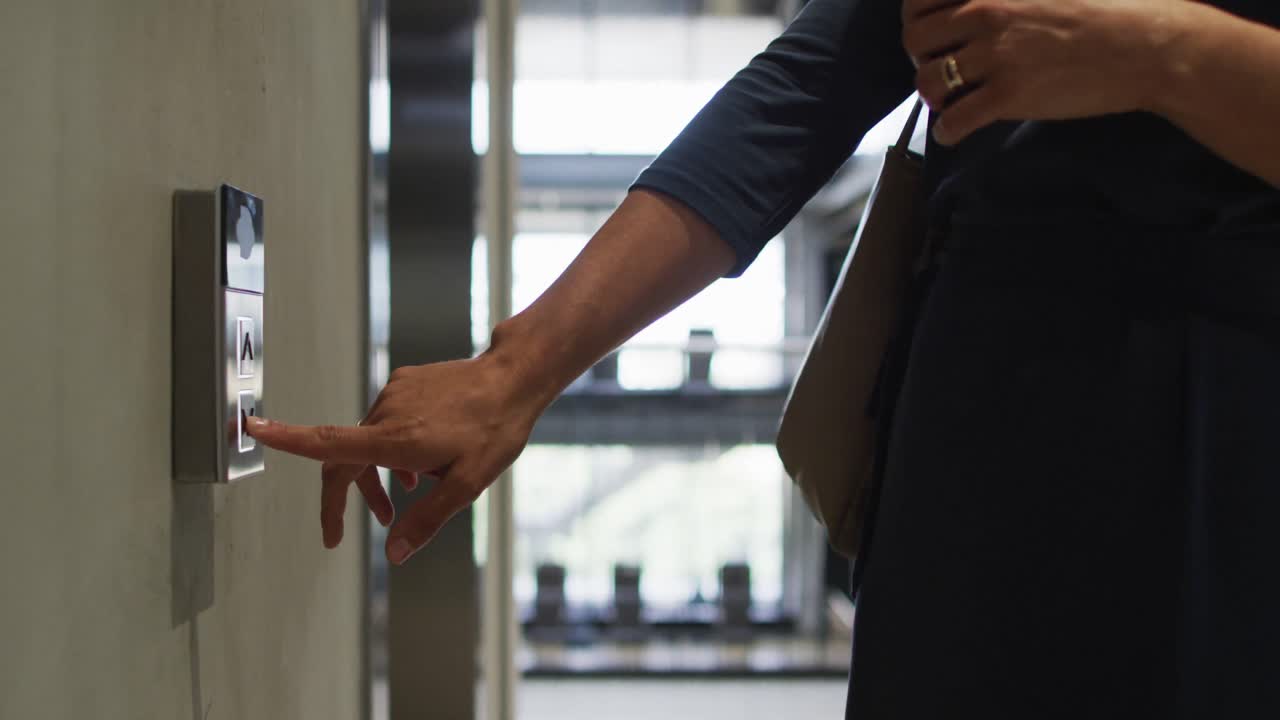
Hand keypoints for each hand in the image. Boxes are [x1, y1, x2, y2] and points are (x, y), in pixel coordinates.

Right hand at [245, 350, 544, 564]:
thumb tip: (393, 554)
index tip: (253, 429)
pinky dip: (393, 448)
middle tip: (339, 534)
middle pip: (344, 458)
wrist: (515, 377)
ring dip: (377, 473)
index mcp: (396, 439)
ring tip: (404, 498)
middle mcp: (388, 412)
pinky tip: (421, 466)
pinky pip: (387, 421)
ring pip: (369, 441)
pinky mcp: (406, 382)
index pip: (328, 442)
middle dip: (342, 498)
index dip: (287, 440)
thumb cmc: (496, 429)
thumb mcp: (468, 485)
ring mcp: (396, 394)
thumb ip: (427, 519)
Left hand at [902, 0, 1190, 143]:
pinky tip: (954, 132)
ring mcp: (996, 56)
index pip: (919, 0)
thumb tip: (974, 10)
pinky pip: (953, 120)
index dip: (917, 20)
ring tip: (949, 100)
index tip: (931, 35)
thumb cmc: (1106, 11)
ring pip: (928, 81)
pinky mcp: (1009, 95)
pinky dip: (947, 131)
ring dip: (932, 94)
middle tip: (940, 69)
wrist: (1145, 46)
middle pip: (915, 40)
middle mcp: (987, 14)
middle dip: (922, 58)